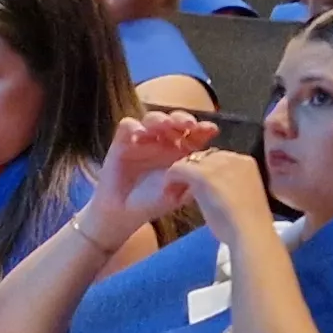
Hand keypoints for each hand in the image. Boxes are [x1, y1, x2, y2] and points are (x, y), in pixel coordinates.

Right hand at [90, 112, 222, 241]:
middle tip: (188, 124)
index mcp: (180, 152)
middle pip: (175, 121)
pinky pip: (127, 125)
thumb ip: (193, 179)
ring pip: (153, 119)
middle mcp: (163, 142)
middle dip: (183, 119)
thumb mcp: (179, 195)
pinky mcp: (122, 141)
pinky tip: (139, 134)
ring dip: (160, 119)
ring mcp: (142, 140)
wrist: (122, 213)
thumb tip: (207, 162)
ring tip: (164, 125)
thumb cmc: (151, 204)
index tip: (211, 130)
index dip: (203, 129)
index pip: (193, 134)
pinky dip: (134, 126)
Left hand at [164, 145, 276, 237]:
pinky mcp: (203, 174)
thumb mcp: (240, 197)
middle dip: (190, 174)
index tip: (196, 190)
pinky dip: (170, 180)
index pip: (217, 160)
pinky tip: (169, 193)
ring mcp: (218, 164)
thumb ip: (226, 185)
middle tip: (181, 194)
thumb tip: (208, 187)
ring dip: (180, 178)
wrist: (251, 233)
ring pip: (189, 163)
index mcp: (245, 162)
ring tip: (175, 197)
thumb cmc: (248, 225)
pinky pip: (178, 169)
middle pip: (202, 159)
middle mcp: (232, 157)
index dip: (203, 173)